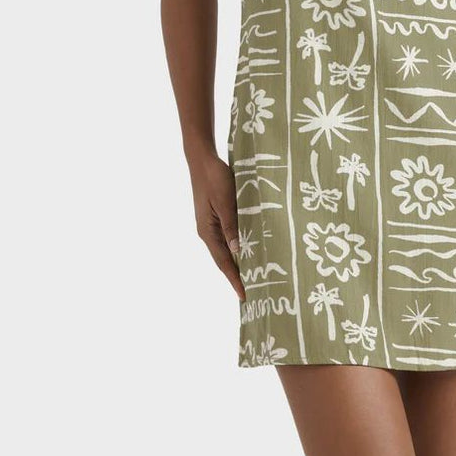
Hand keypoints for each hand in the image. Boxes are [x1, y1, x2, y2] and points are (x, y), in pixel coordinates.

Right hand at [189, 152, 245, 301]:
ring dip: (238, 261)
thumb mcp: (225, 202)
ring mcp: (211, 224)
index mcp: (207, 231)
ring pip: (226, 248)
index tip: (244, 296)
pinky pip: (228, 236)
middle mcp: (207, 231)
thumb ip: (231, 226)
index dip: (234, 279)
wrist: (203, 160)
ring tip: (252, 275)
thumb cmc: (214, 178)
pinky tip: (247, 248)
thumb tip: (237, 251)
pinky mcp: (216, 215)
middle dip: (236, 275)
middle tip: (252, 291)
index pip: (223, 262)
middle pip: (224, 259)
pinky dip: (237, 246)